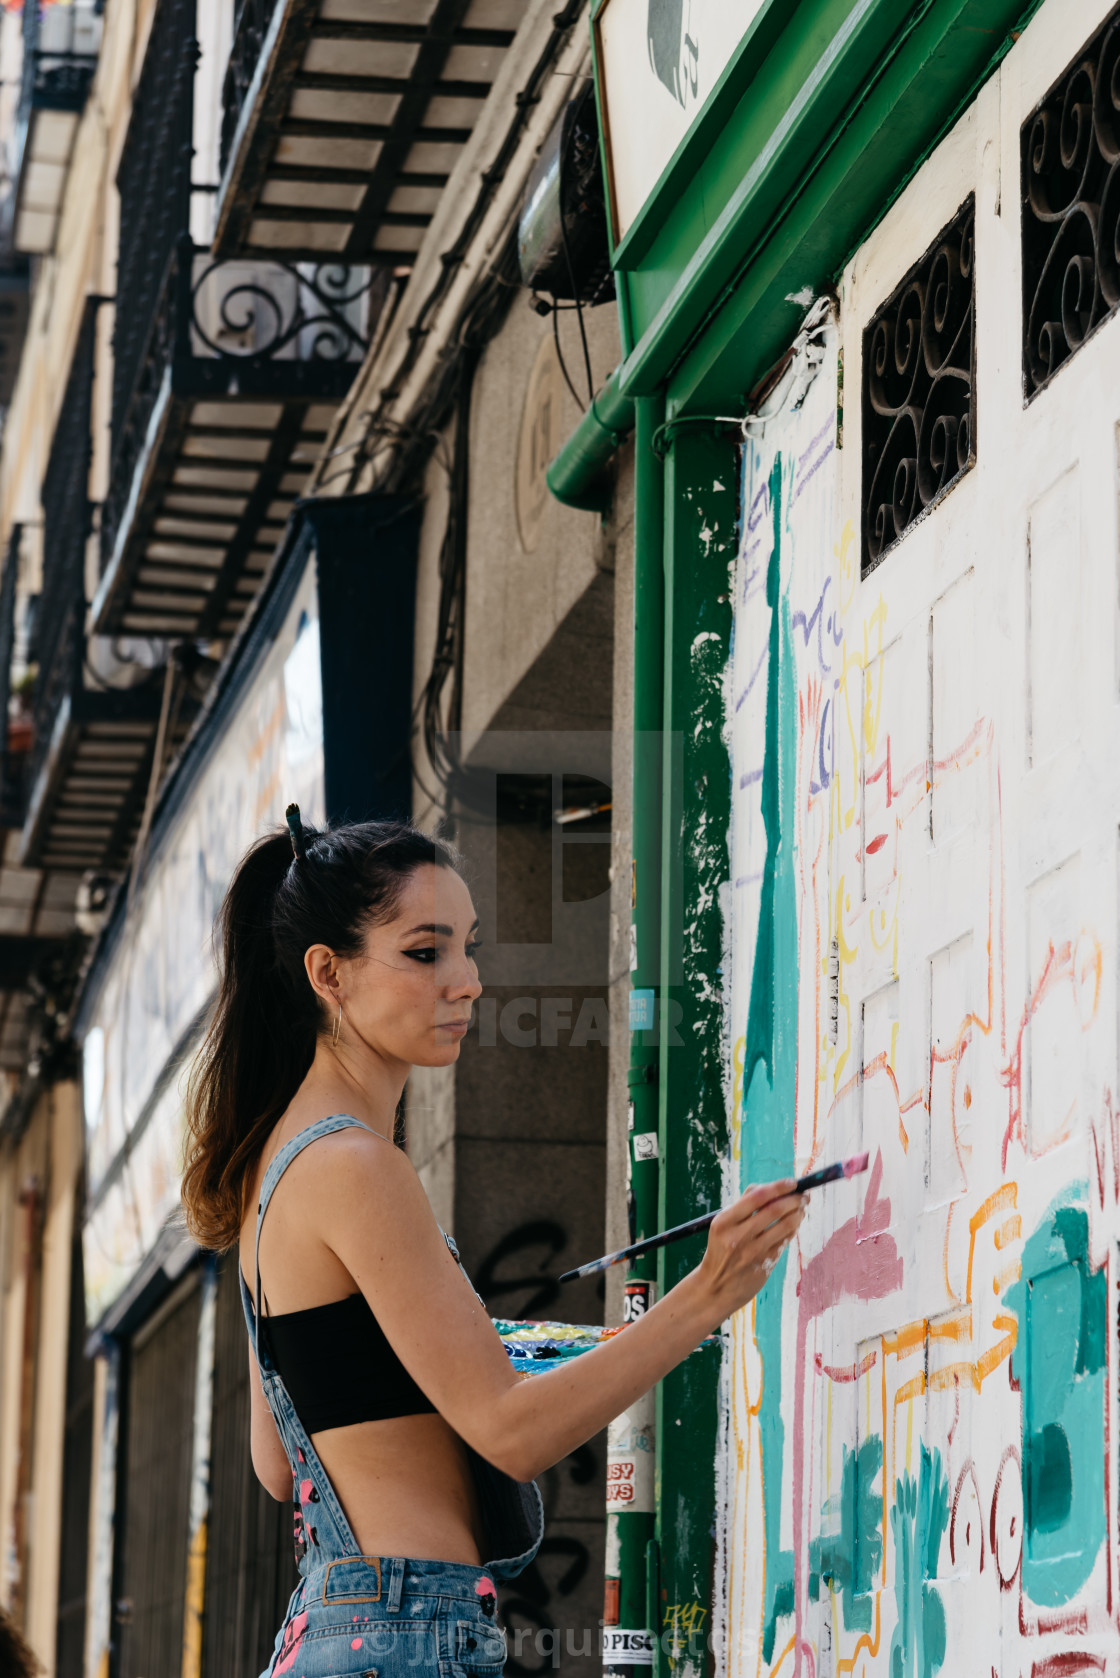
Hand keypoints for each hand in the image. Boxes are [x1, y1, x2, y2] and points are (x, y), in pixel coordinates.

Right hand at [692, 1179, 805, 1327]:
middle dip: (794, 1199)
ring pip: (784, 1226)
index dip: (778, 1187)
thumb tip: (771, 1187)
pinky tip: (795, 1224)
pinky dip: (793, 1229)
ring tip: (802, 1208)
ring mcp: (752, 1252)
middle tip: (804, 1195)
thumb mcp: (722, 1226)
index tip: (792, 1182)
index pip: (756, 1197)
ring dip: (798, 1214)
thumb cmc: (721, 1249)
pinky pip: (784, 1242)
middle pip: (774, 1210)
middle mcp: (738, 1236)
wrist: (715, 1287)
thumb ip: (743, 1206)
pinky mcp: (764, 1265)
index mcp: (724, 1221)